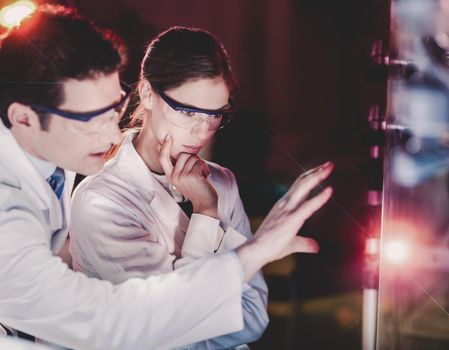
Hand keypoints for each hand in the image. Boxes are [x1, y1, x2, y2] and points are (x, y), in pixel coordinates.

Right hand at [159, 134, 217, 217]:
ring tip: (201, 175)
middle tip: (197, 170)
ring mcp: (183, 176)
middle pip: (182, 154)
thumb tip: (182, 152)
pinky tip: (205, 177)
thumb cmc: (196, 188)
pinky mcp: (192, 176)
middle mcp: (174, 176)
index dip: (165, 147)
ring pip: (193, 158)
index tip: (168, 136)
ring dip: (200, 164)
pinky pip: (199, 163)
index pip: (163, 158)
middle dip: (193, 158)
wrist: (205, 203)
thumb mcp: (184, 178)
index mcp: (170, 176)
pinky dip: (205, 168)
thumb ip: (181, 167)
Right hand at [236, 161, 333, 280]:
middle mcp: (285, 203)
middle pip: (302, 182)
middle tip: (329, 164)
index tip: (322, 170)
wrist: (256, 251)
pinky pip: (309, 205)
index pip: (298, 186)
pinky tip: (330, 190)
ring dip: (317, 175)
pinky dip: (320, 197)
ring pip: (304, 186)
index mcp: (283, 206)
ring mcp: (287, 209)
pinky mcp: (292, 219)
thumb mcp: (291, 243)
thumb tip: (316, 247)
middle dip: (316, 171)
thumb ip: (305, 243)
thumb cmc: (270, 247)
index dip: (310, 177)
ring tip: (329, 167)